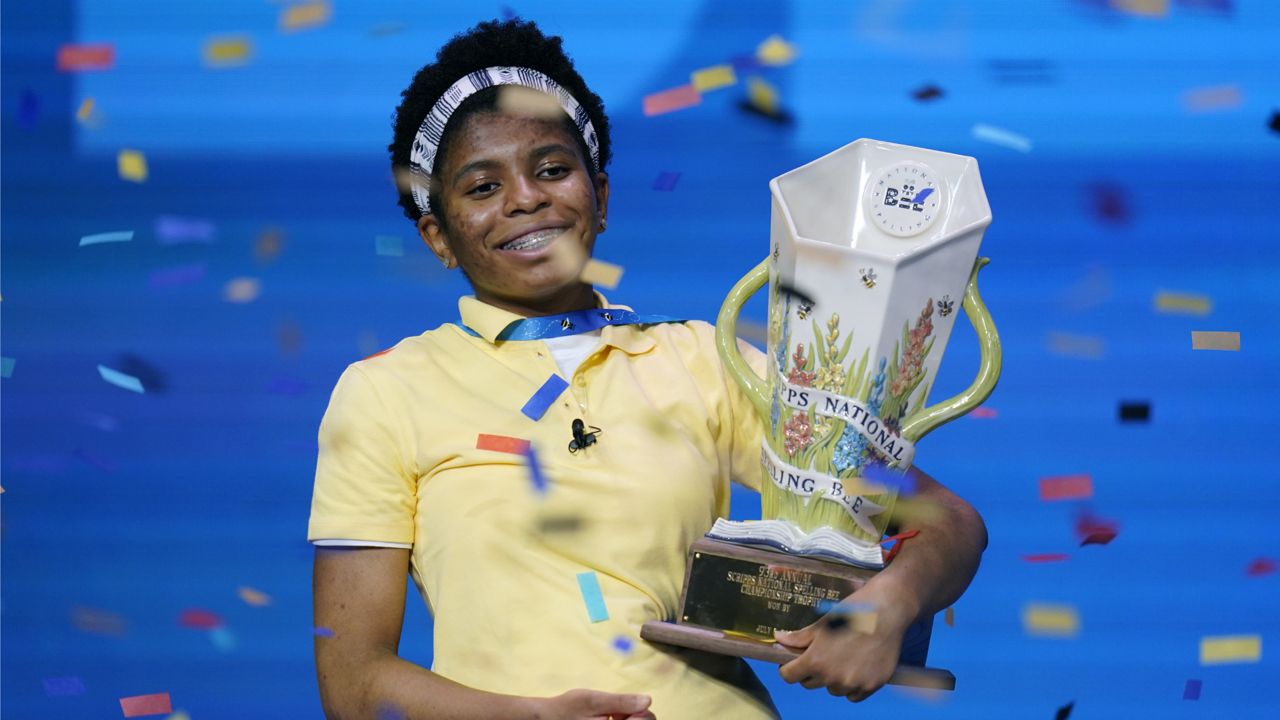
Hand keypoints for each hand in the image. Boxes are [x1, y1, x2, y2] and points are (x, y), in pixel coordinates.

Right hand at [537, 689, 654, 719]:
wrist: (548, 719)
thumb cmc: (568, 709)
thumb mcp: (593, 700)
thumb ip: (620, 701)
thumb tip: (647, 701)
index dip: (640, 711)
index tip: (620, 707)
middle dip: (635, 716)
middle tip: (614, 712)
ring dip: (627, 719)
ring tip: (609, 716)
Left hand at [773, 582, 917, 701]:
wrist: (887, 611)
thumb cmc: (852, 613)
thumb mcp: (821, 623)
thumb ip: (799, 637)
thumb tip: (778, 639)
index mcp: (816, 660)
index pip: (789, 676)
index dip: (788, 668)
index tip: (793, 662)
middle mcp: (833, 677)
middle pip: (809, 684)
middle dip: (811, 672)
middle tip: (821, 655)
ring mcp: (853, 684)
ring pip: (833, 690)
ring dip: (833, 679)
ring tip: (843, 658)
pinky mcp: (871, 686)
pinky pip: (853, 696)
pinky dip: (852, 686)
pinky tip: (856, 668)